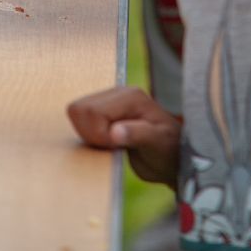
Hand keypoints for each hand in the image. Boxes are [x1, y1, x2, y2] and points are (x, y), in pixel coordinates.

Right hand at [67, 86, 181, 184]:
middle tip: (111, 146)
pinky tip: (104, 142)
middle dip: (90, 133)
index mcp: (130, 97)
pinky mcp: (104, 113)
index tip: (114, 146)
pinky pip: (81, 119)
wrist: (173, 156)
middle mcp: (118, 93)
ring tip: (109, 144)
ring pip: (77, 112)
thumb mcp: (158, 144)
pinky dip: (87, 133)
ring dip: (88, 134)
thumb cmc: (169, 150)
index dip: (98, 134)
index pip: (92, 111)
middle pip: (80, 109)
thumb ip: (137, 135)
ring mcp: (110, 102)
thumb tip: (113, 133)